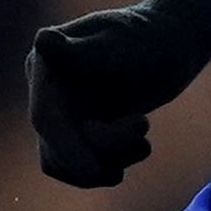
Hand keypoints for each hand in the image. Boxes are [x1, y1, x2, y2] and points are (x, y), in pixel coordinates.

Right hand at [27, 0, 210, 187]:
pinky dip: (113, 166)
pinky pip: (82, 169)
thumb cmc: (149, 37)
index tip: (93, 173)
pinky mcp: (77, 132)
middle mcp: (46, 91)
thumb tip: (42, 41)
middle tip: (145, 132)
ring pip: (67, 164)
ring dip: (110, 160)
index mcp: (46, 64)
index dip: (65, 147)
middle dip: (103, 151)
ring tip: (144, 140)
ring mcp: (59, 114)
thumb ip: (83, 52)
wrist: (168, 45)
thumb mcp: (121, 42)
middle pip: (55, 147)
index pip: (45, 116)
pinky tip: (141, 147)